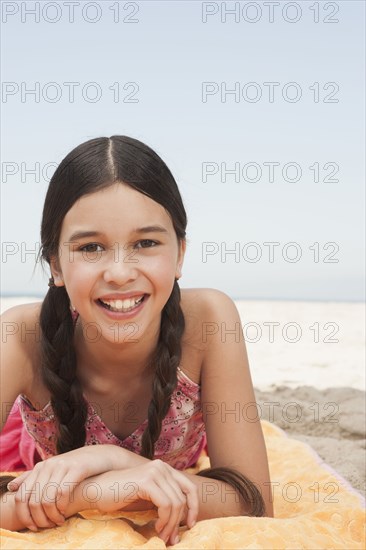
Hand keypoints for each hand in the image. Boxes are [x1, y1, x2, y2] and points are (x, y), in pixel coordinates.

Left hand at [8, 445, 124, 530]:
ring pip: (46, 499)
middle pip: (33, 501)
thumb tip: (11, 487)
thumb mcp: (53, 470)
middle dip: (40, 519)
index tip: (34, 526)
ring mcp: (62, 465)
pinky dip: (61, 507)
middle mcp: (48, 465)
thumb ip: (33, 478)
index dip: (25, 515)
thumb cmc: (75, 467)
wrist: (100, 456)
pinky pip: (62, 493)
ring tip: (59, 521)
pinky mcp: (76, 468)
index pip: (21, 496)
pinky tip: (65, 512)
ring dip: (52, 516)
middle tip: (49, 526)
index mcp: (39, 468)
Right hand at [93, 459, 198, 545]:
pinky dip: (164, 520)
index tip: (190, 525)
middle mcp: (161, 466)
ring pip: (176, 503)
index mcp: (163, 468)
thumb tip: (183, 519)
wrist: (97, 490)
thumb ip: (164, 499)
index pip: (189, 487)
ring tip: (162, 536)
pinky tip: (157, 528)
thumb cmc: (120, 496)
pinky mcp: (147, 481)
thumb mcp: (147, 496)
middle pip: (183, 498)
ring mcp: (155, 471)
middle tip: (172, 538)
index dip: (193, 507)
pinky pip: (166, 505)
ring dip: (171, 524)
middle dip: (180, 521)